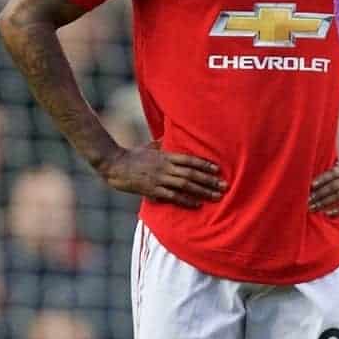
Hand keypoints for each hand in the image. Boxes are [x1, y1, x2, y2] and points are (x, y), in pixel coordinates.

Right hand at [97, 141, 223, 207]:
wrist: (113, 165)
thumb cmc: (133, 155)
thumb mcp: (150, 145)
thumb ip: (164, 142)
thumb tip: (173, 134)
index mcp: (166, 155)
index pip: (190, 160)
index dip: (205, 164)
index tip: (218, 169)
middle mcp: (165, 167)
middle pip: (191, 174)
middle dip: (210, 180)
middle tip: (225, 186)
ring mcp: (159, 179)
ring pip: (185, 185)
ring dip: (202, 191)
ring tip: (216, 196)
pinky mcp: (152, 190)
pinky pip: (172, 196)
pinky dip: (186, 200)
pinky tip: (197, 204)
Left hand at [309, 161, 338, 214]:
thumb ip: (335, 173)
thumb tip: (317, 179)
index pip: (331, 174)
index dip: (321, 179)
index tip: (310, 185)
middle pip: (332, 186)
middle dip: (319, 194)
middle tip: (307, 200)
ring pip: (338, 196)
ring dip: (324, 202)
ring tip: (314, 208)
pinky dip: (337, 210)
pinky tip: (328, 213)